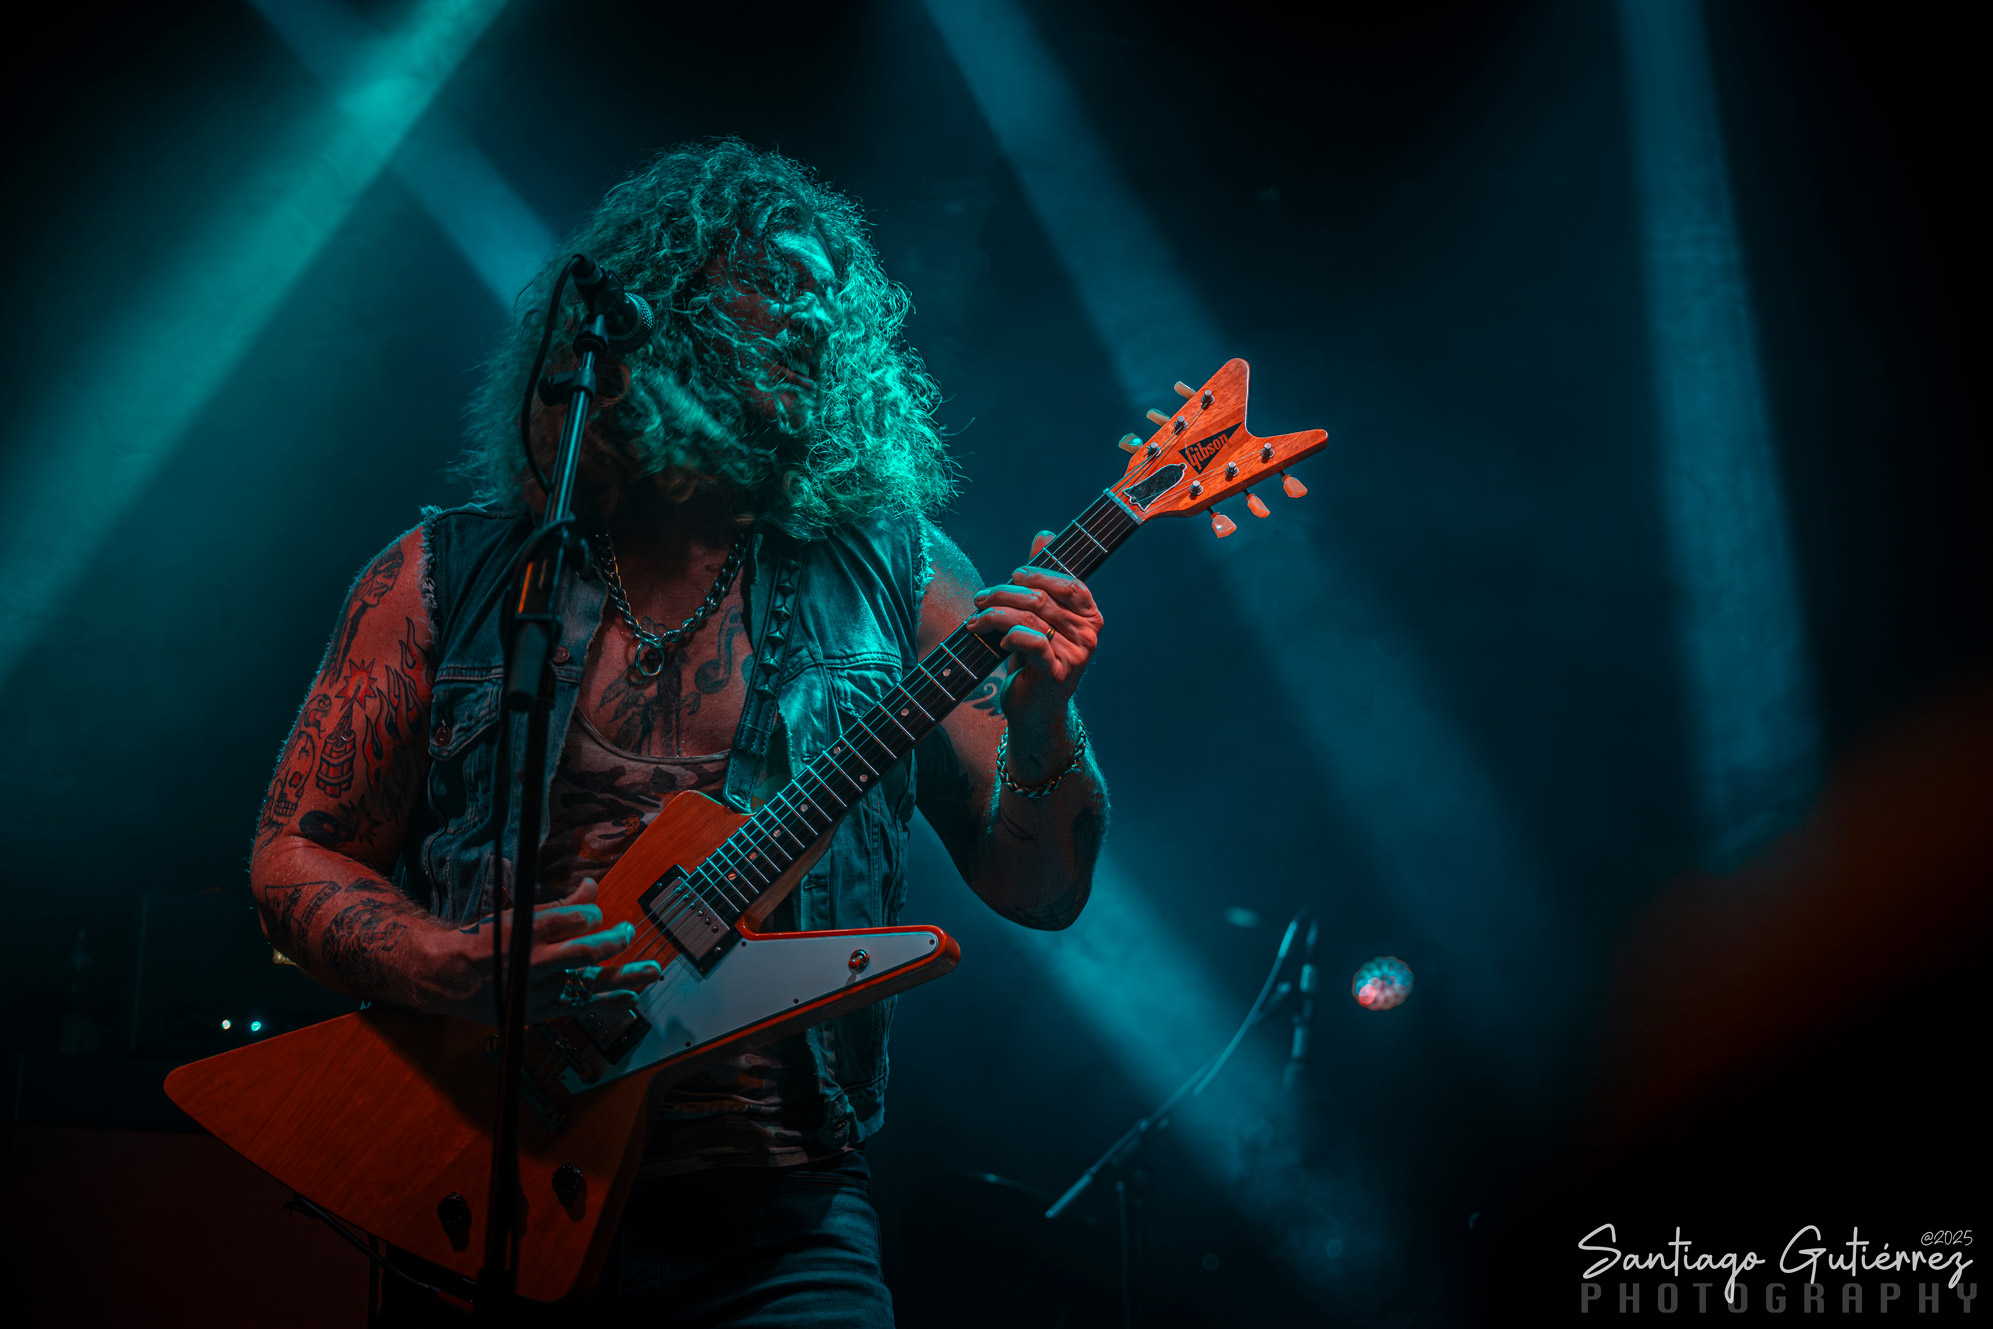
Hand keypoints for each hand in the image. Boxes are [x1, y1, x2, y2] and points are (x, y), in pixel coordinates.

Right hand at [429, 878, 664, 1025]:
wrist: (450, 978)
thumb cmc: (486, 941)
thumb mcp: (518, 914)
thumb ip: (559, 905)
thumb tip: (592, 886)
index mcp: (525, 932)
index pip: (570, 919)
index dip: (590, 913)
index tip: (596, 913)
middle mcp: (533, 963)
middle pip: (584, 953)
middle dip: (614, 941)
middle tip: (628, 931)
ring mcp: (538, 991)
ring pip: (589, 983)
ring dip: (626, 977)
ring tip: (653, 969)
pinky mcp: (540, 1011)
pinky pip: (581, 1007)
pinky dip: (608, 1002)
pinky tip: (632, 997)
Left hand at [967, 531, 1103, 736]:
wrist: (1033, 711)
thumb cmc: (1035, 661)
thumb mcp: (1039, 618)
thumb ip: (1043, 577)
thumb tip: (1045, 535)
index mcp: (1091, 616)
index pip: (1067, 582)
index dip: (1037, 574)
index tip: (1011, 576)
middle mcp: (1089, 634)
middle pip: (1041, 599)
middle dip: (1004, 593)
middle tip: (980, 598)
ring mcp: (1076, 655)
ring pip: (1030, 618)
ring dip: (995, 614)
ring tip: (976, 619)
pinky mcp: (1057, 674)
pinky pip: (1032, 642)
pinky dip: (1010, 635)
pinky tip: (998, 640)